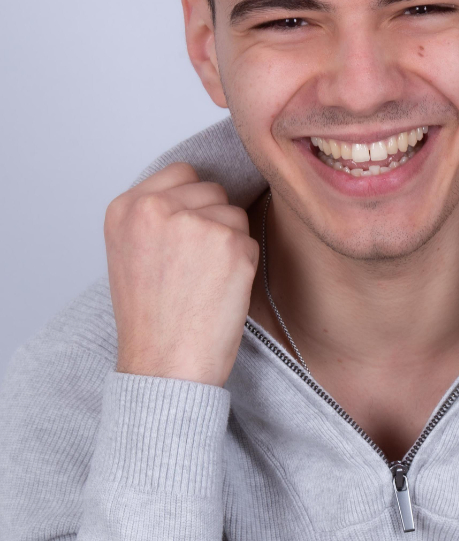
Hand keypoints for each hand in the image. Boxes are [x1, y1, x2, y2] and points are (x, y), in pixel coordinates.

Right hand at [105, 162, 258, 386]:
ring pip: (234, 214)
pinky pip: (251, 241)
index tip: (188, 232)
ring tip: (204, 282)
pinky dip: (244, 266)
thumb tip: (197, 193)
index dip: (192, 202)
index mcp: (126, 208)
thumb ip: (156, 217)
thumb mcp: (131, 253)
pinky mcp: (230, 242)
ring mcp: (194, 222)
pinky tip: (220, 291)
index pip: (181, 173)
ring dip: (229, 244)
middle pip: (212, 190)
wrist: (164, 366)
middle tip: (194, 267)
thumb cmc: (151, 320)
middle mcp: (156, 208)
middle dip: (212, 222)